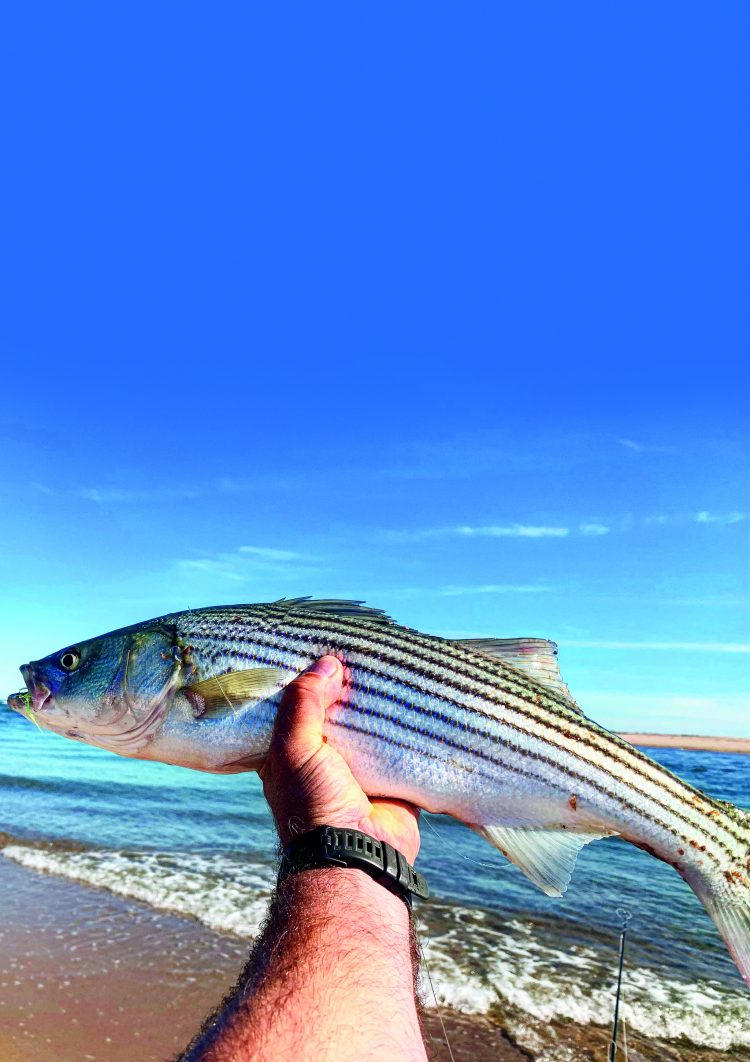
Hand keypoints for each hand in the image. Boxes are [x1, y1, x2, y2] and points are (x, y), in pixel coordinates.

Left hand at [260, 656, 419, 862]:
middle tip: (362, 650)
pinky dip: (407, 725)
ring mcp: (358, 769)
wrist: (357, 855)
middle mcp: (323, 759)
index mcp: (290, 754)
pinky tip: (415, 694)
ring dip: (379, 704)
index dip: (306, 680)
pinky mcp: (392, 777)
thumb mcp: (294, 748)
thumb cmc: (313, 803)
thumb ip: (303, 704)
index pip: (295, 707)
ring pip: (369, 725)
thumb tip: (327, 663)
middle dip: (347, 687)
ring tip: (390, 663)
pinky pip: (401, 744)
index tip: (320, 647)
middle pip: (335, 712)